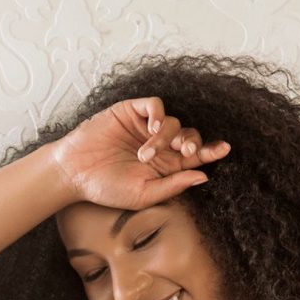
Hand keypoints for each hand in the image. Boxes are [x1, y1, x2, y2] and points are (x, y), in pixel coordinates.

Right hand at [49, 95, 230, 208]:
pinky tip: (152, 128)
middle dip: (193, 141)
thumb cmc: (108, 188)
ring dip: (164, 137)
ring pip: (173, 122)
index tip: (224, 149)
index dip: (211, 151)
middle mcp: (160, 145)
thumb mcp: (144, 194)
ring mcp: (146, 127)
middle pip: (189, 136)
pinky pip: (155, 105)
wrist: (75, 172)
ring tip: (145, 153)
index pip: (195, 156)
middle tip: (186, 149)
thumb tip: (204, 176)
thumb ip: (174, 184)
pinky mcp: (132, 111)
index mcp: (166, 167)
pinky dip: (158, 114)